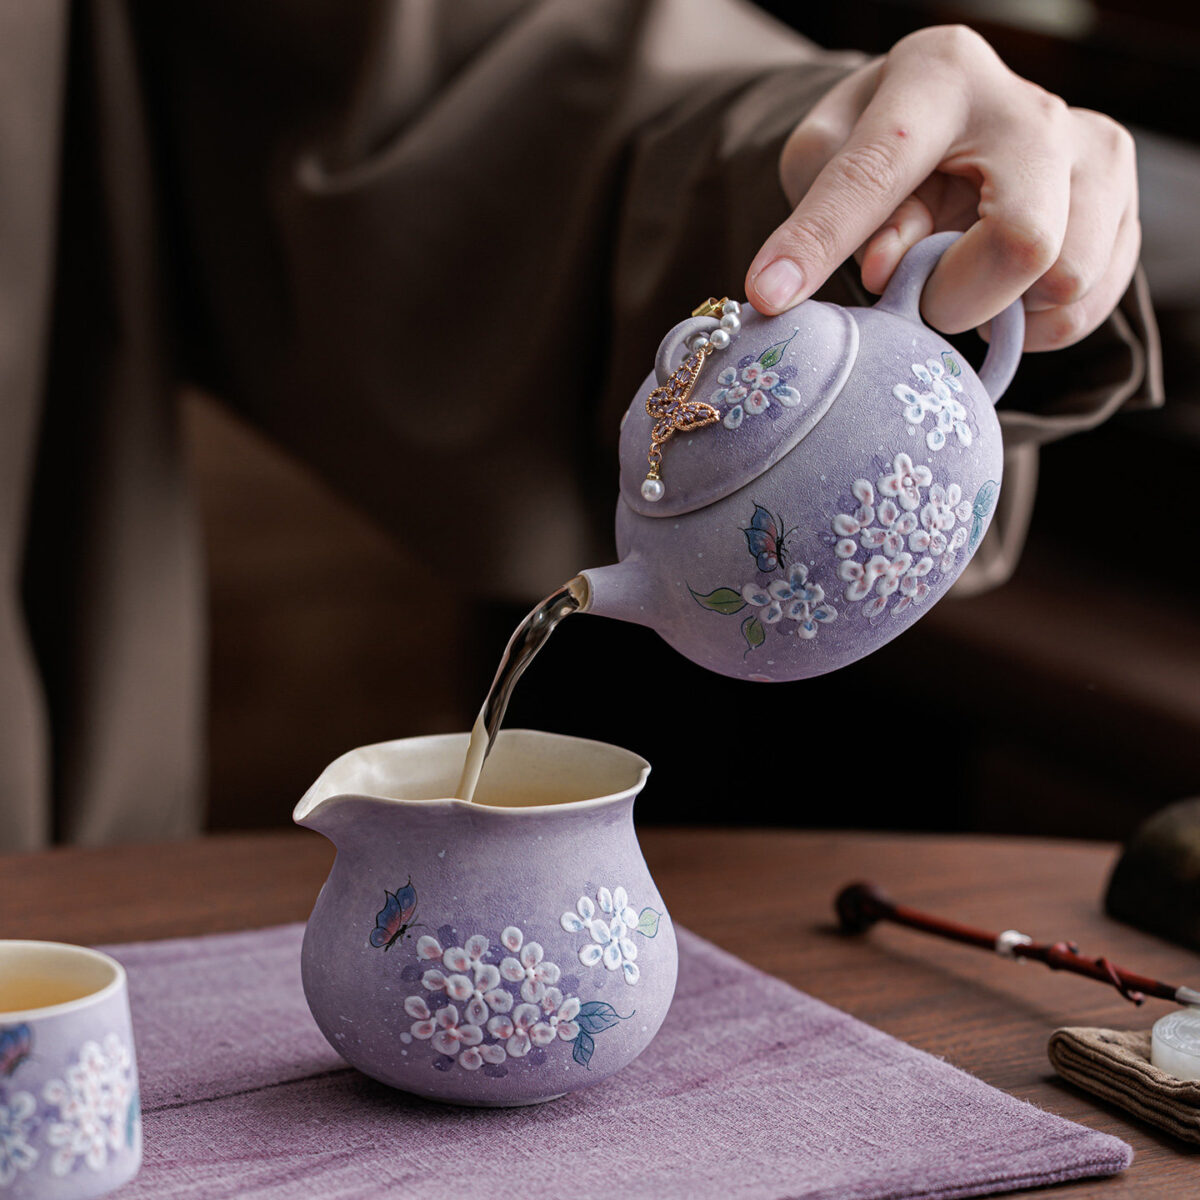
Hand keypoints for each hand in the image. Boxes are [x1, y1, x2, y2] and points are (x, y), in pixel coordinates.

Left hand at [745, 26, 1138, 350]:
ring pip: (1065, 280)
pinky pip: (1087, 304)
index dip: (820, 241)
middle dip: (954, 296)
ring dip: (995, 309)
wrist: (956, 138)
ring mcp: (1093, 150)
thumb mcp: (827, 160)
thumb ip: (837, 207)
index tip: (769, 294)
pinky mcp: (1123, 206)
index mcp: (940, 75)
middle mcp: (1030, 105)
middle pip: (1021, 241)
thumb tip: (893, 272)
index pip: (879, 171)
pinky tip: (1000, 295)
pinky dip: (1033, 323)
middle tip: (920, 295)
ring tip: (960, 278)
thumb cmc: (877, 151)